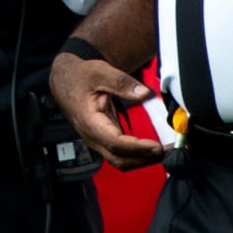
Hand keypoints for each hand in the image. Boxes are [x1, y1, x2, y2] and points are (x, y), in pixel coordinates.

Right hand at [48, 53, 167, 170]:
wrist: (64, 79)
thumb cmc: (79, 76)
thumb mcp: (99, 72)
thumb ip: (122, 82)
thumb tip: (145, 93)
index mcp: (89, 121)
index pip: (115, 143)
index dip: (137, 147)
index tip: (157, 146)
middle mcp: (92, 135)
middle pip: (120, 160)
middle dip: (145, 159)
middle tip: (168, 151)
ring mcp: (96, 140)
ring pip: (121, 161)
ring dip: (143, 160)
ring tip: (164, 151)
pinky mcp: (102, 139)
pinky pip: (120, 154)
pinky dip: (137, 155)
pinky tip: (150, 148)